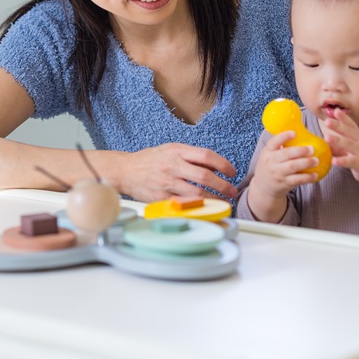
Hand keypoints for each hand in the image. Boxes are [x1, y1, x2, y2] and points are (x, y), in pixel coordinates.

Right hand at [115, 143, 237, 202]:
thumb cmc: (150, 160)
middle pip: (205, 176)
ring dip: (214, 200)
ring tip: (222, 202)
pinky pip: (183, 205)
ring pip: (196, 194)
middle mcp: (173, 166)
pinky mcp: (161, 198)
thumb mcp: (171, 149)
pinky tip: (204, 209)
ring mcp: (167, 183)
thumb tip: (215, 165)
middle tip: (232, 191)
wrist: (125, 170)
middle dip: (223, 186)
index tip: (232, 172)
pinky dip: (196, 208)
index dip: (223, 164)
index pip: (206, 155)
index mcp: (177, 151)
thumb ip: (192, 156)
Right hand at [252, 130, 321, 196]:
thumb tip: (300, 131)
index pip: (274, 142)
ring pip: (292, 167)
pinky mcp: (284, 183)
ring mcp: (277, 173)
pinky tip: (315, 175)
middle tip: (312, 149)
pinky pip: (297, 180)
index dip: (283, 137)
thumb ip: (280, 146)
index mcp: (267, 151)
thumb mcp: (269, 155)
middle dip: (300, 151)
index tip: (294, 133)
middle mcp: (271, 162)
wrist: (263, 187)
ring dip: (306, 163)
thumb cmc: (270, 166)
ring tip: (316, 160)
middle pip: (286, 154)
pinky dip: (307, 177)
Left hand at [321, 109, 358, 185]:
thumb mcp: (354, 146)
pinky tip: (334, 161)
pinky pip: (351, 162)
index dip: (344, 118)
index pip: (351, 125)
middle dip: (338, 126)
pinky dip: (342, 161)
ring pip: (350, 145)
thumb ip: (339, 142)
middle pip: (349, 132)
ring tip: (327, 137)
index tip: (336, 111)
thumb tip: (323, 139)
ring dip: (338, 141)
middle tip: (327, 121)